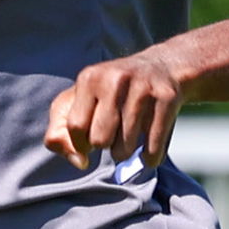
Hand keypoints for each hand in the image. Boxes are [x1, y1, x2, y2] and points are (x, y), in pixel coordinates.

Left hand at [45, 50, 182, 170]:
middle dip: (103, 146)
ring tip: (127, 137)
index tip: (87, 144)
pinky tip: (147, 151)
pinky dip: (148, 158)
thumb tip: (79, 161)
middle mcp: (115, 79)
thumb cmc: (113, 91)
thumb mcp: (81, 99)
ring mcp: (143, 88)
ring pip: (124, 148)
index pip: (75, 127)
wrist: (163, 67)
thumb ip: (61, 130)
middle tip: (111, 135)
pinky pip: (152, 149)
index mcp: (89, 78)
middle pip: (99, 140)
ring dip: (124, 152)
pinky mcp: (167, 99)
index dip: (79, 143)